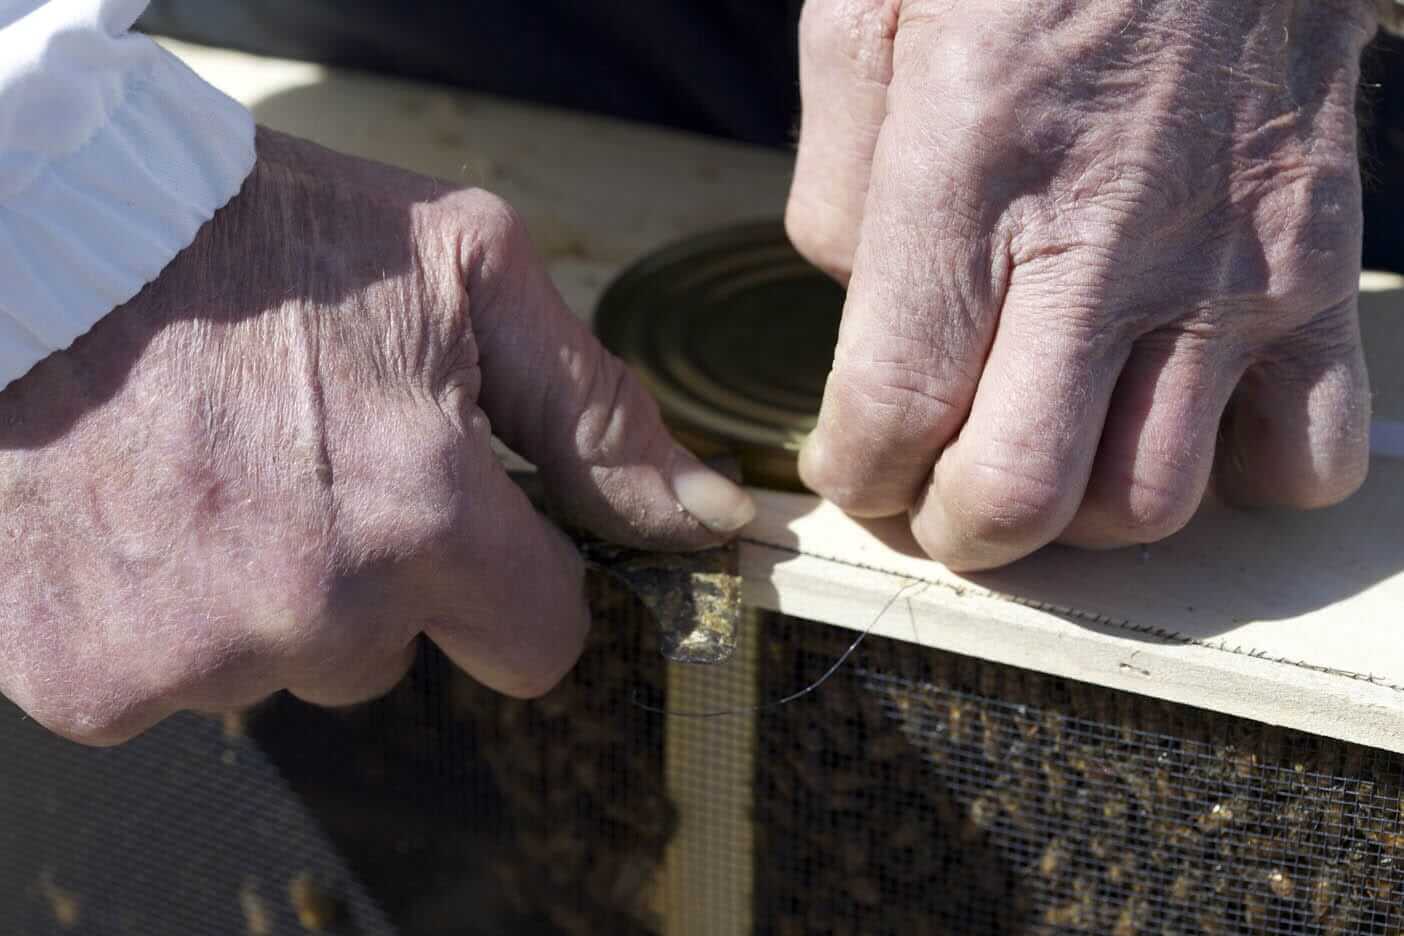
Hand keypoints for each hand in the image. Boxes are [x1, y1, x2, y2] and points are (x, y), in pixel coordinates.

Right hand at [0, 128, 752, 744]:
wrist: (44, 222)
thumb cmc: (264, 233)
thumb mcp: (466, 273)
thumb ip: (596, 417)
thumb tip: (710, 518)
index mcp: (425, 515)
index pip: (538, 645)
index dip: (511, 585)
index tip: (464, 526)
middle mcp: (314, 609)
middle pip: (397, 658)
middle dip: (373, 579)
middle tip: (302, 459)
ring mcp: (188, 656)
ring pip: (278, 671)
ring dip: (260, 596)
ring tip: (208, 470)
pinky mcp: (81, 677)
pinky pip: (163, 685)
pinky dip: (157, 616)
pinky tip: (134, 511)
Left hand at [786, 0, 1374, 569]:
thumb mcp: (869, 16)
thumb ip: (837, 186)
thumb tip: (862, 303)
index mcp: (968, 173)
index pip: (894, 407)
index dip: (856, 474)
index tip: (849, 466)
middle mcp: (1103, 244)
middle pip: (1018, 494)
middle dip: (951, 528)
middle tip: (931, 499)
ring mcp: (1228, 268)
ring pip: (1148, 502)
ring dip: (1074, 516)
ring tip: (1044, 461)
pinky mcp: (1321, 271)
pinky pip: (1300, 455)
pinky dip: (1235, 478)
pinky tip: (1176, 421)